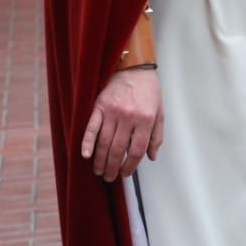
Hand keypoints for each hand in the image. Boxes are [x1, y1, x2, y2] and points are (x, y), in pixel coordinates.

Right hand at [81, 68, 163, 182]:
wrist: (133, 68)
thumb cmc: (148, 92)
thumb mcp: (160, 112)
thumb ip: (156, 136)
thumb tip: (152, 157)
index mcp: (146, 119)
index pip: (137, 150)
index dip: (130, 165)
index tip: (125, 174)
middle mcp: (129, 117)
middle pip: (118, 149)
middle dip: (113, 167)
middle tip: (109, 177)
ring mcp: (112, 112)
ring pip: (104, 142)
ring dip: (100, 160)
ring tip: (98, 171)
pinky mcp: (99, 107)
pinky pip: (91, 128)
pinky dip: (86, 143)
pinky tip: (85, 156)